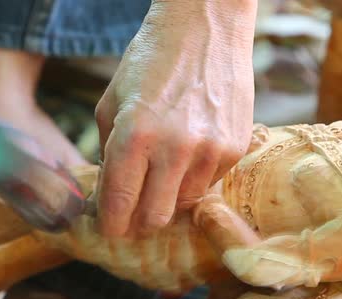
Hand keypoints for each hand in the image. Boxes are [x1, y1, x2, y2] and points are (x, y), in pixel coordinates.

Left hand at [94, 0, 257, 236]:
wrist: (205, 28)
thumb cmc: (151, 59)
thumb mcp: (112, 101)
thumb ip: (108, 152)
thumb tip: (110, 193)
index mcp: (134, 135)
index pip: (118, 205)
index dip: (111, 224)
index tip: (111, 227)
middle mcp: (174, 149)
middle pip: (153, 219)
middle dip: (138, 222)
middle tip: (132, 212)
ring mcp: (210, 151)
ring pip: (183, 204)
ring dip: (167, 197)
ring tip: (162, 172)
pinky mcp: (234, 149)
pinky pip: (209, 183)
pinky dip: (193, 178)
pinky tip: (188, 152)